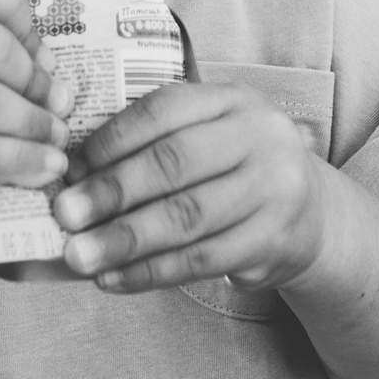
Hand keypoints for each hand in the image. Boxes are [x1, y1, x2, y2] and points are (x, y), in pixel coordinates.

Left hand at [50, 81, 326, 292]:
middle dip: (112, 192)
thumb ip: (154, 145)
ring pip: (186, 217)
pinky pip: (201, 259)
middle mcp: (260, 136)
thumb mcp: (210, 137)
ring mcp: (273, 189)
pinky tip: (114, 278)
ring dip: (125, 241)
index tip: (71, 168)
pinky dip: (151, 272)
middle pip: (174, 164)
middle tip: (65, 216)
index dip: (112, 139)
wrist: (313, 216)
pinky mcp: (274, 239)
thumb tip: (74, 177)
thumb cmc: (237, 171)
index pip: (164, 110)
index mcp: (232, 100)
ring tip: (79, 257)